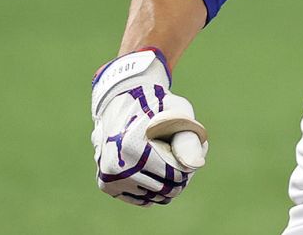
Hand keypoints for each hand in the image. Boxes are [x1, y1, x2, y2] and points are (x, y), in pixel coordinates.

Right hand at [90, 48, 208, 206]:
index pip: (176, 175)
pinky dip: (151, 189)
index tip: (186, 147)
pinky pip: (141, 199)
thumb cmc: (156, 105)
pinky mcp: (106, 184)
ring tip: (163, 158)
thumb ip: (188, 137)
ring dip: (165, 183)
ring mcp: (109, 177)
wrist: (121, 102)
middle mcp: (117, 165)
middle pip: (166, 190)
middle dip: (178, 176)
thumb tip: (196, 165)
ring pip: (154, 197)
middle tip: (177, 154)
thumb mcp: (176, 112)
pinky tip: (151, 168)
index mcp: (132, 146)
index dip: (188, 163)